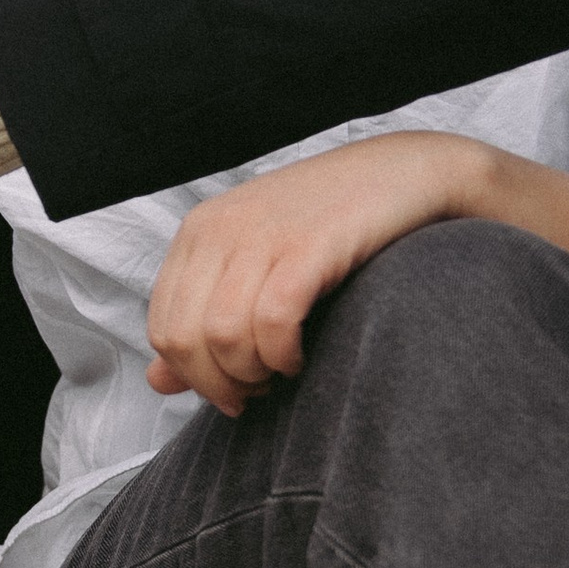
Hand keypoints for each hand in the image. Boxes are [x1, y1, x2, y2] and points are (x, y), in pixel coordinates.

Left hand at [145, 134, 568, 417]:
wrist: (411, 176)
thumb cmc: (335, 228)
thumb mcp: (256, 267)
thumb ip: (205, 319)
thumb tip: (156, 380)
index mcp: (199, 232)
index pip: (161, 326)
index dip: (194, 375)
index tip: (235, 389)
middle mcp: (219, 229)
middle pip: (184, 338)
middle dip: (218, 383)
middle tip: (260, 391)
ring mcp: (260, 234)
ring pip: (221, 336)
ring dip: (252, 373)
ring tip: (285, 370)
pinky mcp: (306, 246)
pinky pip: (269, 323)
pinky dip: (282, 355)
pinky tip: (302, 355)